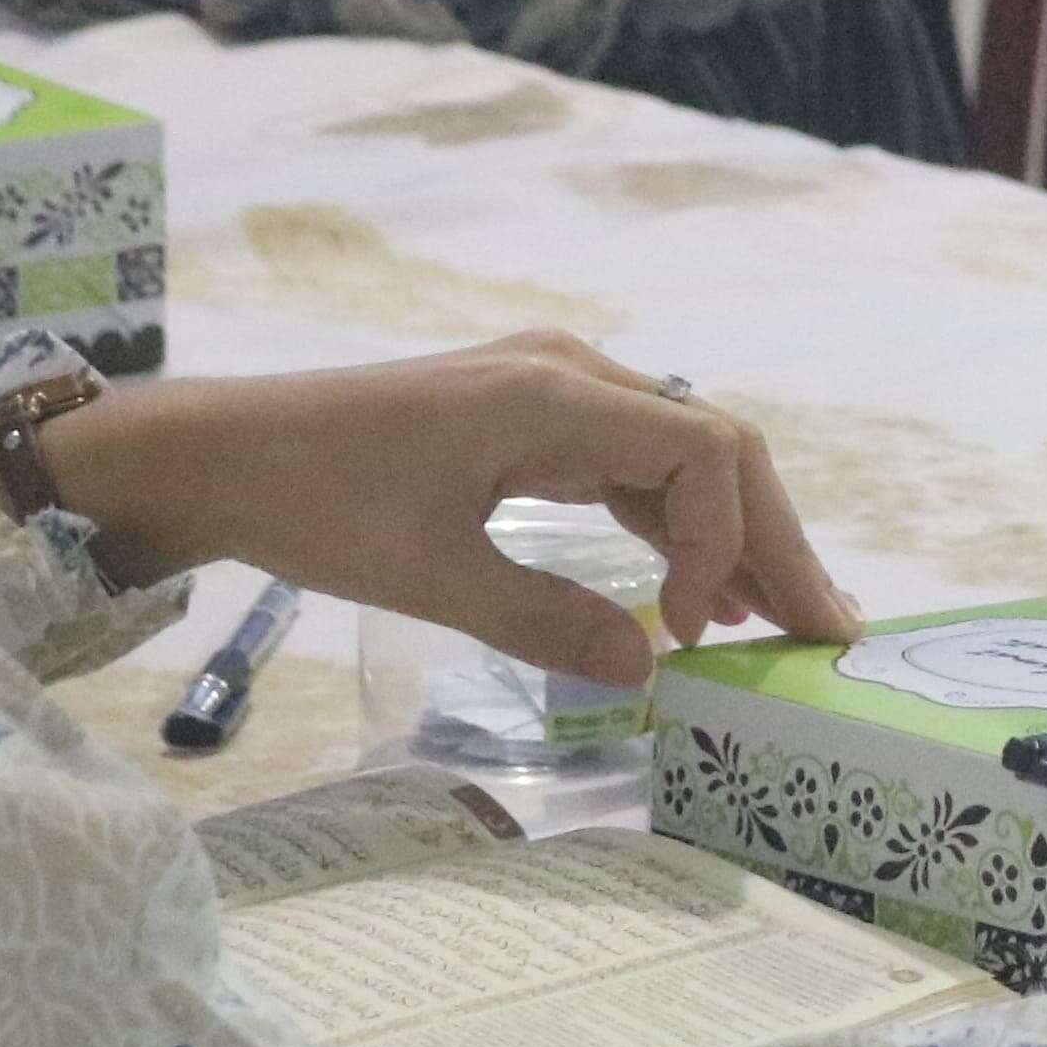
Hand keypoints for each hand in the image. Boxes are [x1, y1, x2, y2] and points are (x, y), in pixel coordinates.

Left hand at [30, 332, 859, 682]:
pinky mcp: (532, 419)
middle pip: (716, 447)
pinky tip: (700, 591)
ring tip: (786, 619)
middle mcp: (574, 376)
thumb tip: (648, 671)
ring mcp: (556, 392)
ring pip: (684, 458)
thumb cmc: (313, 503)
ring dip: (736, 537)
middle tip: (826, 630)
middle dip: (773, 539)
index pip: (702, 452)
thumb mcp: (427, 575)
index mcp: (555, 395)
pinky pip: (635, 467)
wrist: (220, 453)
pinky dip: (679, 527)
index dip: (729, 543)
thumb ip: (544, 621)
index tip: (700, 635)